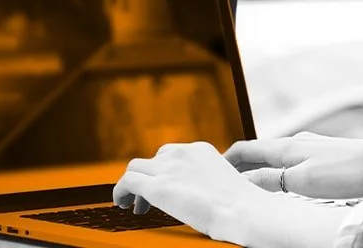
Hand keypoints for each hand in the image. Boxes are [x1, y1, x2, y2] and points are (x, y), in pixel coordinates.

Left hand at [112, 142, 270, 241]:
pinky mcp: (157, 186)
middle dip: (149, 178)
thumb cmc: (241, 207)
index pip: (171, 155)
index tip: (165, 185)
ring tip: (134, 204)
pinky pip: (127, 182)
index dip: (163, 171)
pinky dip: (120, 192)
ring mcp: (167, 169)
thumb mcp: (225, 183)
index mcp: (200, 150)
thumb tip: (196, 196)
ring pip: (135, 168)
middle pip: (152, 160)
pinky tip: (122, 204)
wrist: (243, 211)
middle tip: (147, 198)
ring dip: (132, 186)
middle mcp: (181, 154)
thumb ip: (208, 182)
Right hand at [224, 132, 362, 199]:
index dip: (225, 160)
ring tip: (254, 189)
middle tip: (227, 184)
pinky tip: (288, 187)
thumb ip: (270, 180)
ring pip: (278, 161)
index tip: (210, 173)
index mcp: (286, 146)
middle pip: (260, 155)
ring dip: (262, 173)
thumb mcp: (302, 181)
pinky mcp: (328, 159)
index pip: (245, 149)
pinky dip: (282, 175)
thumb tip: (242, 182)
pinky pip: (294, 166)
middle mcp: (297, 143)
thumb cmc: (348, 171)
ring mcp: (314, 149)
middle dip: (241, 168)